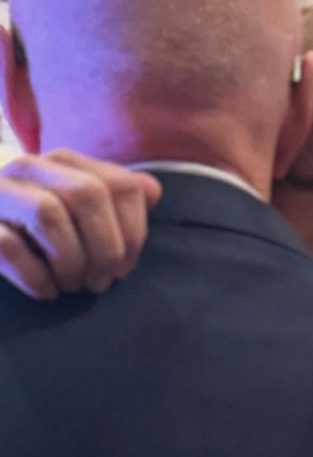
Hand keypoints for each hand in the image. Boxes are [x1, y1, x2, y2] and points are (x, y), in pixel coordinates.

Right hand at [0, 149, 160, 298]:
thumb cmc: (43, 239)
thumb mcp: (85, 218)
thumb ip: (119, 201)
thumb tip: (153, 191)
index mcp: (67, 164)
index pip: (122, 186)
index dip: (135, 232)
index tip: (125, 266)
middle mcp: (31, 168)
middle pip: (88, 194)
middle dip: (105, 248)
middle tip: (101, 282)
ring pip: (47, 214)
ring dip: (70, 262)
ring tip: (73, 285)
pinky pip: (9, 246)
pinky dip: (37, 277)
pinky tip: (47, 291)